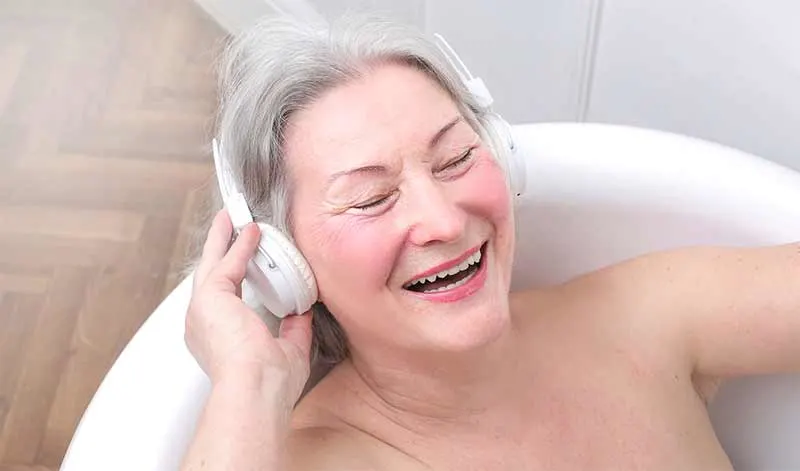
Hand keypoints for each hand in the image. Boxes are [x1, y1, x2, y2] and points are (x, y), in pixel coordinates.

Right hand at [184, 209, 311, 400]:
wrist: (255, 389)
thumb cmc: (269, 384)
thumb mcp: (288, 351)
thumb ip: (294, 329)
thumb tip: (303, 311)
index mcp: (218, 340)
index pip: (226, 302)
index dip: (235, 279)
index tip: (244, 264)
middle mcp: (203, 324)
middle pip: (211, 276)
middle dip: (219, 251)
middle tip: (226, 229)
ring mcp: (202, 309)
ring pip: (212, 264)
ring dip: (222, 239)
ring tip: (230, 218)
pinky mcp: (210, 297)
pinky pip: (226, 262)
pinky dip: (239, 244)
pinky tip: (251, 230)